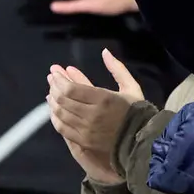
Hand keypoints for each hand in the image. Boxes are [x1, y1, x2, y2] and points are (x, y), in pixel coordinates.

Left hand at [47, 49, 143, 171]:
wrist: (142, 141)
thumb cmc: (136, 112)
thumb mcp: (131, 86)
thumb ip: (117, 68)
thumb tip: (105, 51)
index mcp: (103, 99)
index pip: (71, 89)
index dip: (60, 79)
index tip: (56, 71)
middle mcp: (92, 115)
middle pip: (63, 100)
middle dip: (54, 86)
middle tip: (51, 78)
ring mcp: (86, 130)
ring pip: (61, 114)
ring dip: (52, 101)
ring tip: (50, 92)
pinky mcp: (84, 141)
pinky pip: (63, 129)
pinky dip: (55, 118)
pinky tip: (54, 110)